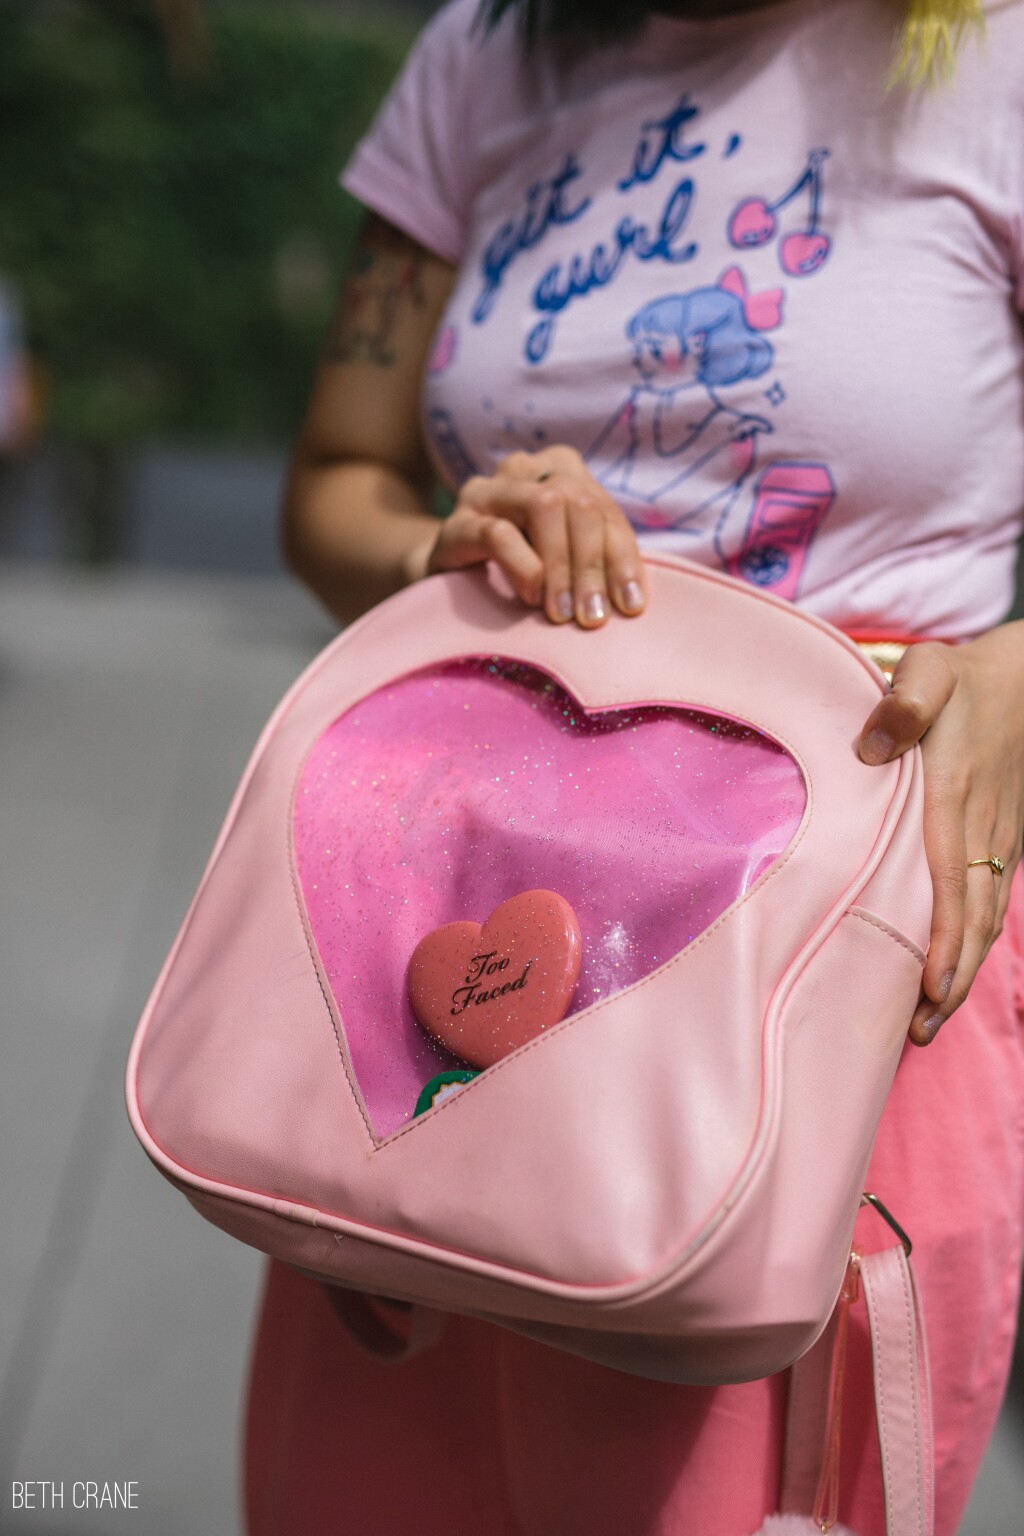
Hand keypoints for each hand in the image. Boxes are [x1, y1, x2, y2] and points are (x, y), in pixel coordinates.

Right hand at [421, 447, 646, 626]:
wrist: (451, 577)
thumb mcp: (565, 559)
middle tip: (593, 616)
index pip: (602, 508)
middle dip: (591, 563)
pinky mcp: (455, 523)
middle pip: (576, 501)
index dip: (622, 557)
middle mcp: (524, 469)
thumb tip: (633, 599)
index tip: (631, 605)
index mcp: (560, 468)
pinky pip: (497, 534)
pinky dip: (524, 568)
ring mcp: (486, 491)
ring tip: (563, 613)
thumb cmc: (520, 568)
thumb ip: (598, 560)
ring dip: (561, 565)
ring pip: (543, 507)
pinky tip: (531, 597)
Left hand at [858, 624, 1023, 1043]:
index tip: (929, 987)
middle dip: (951, 978)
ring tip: (931, 1018)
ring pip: (986, 918)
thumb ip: (903, 704)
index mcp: (957, 796)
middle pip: (972, 919)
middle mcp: (983, 827)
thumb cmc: (961, 676)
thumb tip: (871, 748)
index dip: (942, 939)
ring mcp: (999, 836)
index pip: (951, 882)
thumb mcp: (928, 673)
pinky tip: (952, 969)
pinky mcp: (1003, 838)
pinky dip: (975, 941)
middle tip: (920, 1031)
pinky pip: (992, 900)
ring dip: (962, 969)